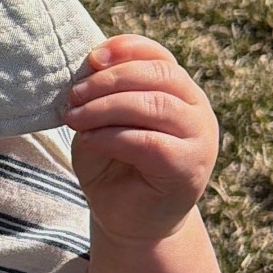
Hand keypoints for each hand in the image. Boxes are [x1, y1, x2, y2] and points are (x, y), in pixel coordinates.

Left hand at [64, 34, 219, 243]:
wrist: (132, 223)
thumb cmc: (115, 169)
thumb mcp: (102, 124)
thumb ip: (102, 95)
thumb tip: (91, 64)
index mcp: (179, 92)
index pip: (158, 56)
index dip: (127, 49)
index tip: (92, 57)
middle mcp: (196, 110)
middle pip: (159, 75)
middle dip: (110, 80)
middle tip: (74, 94)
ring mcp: (199, 138)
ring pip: (155, 105)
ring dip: (107, 107)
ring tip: (75, 117)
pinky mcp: (189, 167)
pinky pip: (149, 142)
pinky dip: (113, 137)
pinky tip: (89, 140)